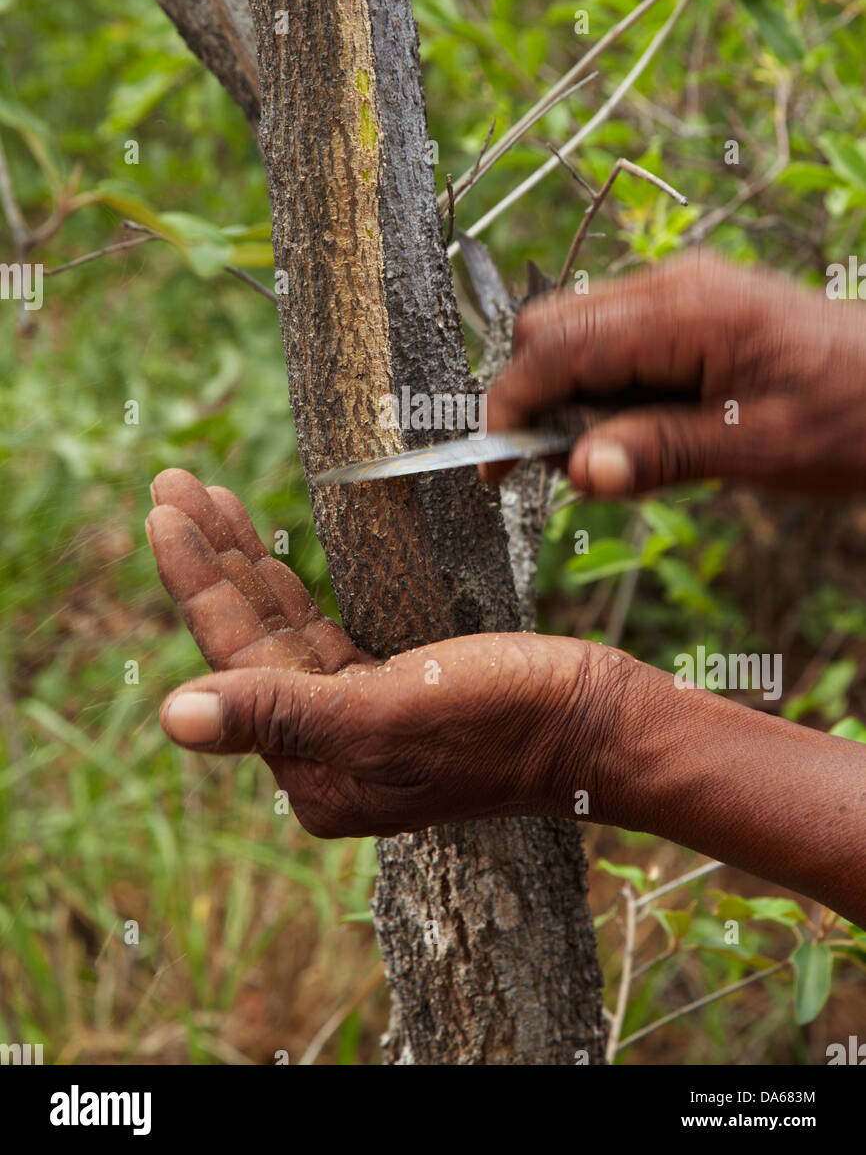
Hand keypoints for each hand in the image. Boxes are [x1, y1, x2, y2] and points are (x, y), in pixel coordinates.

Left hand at [146, 469, 636, 835]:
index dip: (196, 582)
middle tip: (172, 482)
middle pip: (249, 639)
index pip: (234, 662)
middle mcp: (325, 750)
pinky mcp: (389, 687)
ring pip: (281, 628)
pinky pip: (317, 630)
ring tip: (204, 497)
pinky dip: (288, 586)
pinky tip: (263, 553)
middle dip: (211, 559)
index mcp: (314, 769)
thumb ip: (278, 713)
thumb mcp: (387, 714)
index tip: (164, 509)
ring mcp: (356, 718)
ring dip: (243, 563)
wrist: (599, 722)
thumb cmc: (506, 719)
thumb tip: (170, 720)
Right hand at [483, 250, 865, 496]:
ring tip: (619, 457)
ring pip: (578, 334)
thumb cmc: (858, 414)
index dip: (513, 407)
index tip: (497, 468)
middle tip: (565, 469)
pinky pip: (617, 342)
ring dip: (573, 398)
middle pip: (552, 328)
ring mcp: (682, 293)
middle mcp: (674, 286)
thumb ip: (662, 453)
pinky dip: (606, 389)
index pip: (557, 347)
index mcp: (687, 311)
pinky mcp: (691, 312)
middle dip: (536, 398)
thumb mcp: (760, 447)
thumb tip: (576, 470)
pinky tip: (645, 433)